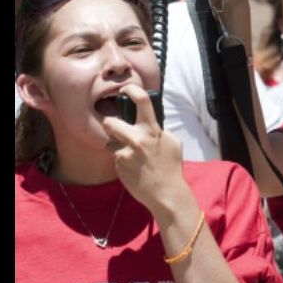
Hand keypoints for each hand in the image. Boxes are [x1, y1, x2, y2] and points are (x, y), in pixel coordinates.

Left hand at [102, 83, 188, 215]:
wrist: (165, 193)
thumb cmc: (171, 167)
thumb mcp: (172, 143)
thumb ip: (159, 130)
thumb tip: (150, 123)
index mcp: (151, 131)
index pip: (141, 101)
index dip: (131, 90)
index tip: (125, 89)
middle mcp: (136, 140)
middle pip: (109, 122)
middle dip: (110, 124)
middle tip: (116, 129)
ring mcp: (125, 154)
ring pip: (110, 143)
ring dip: (116, 146)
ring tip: (130, 155)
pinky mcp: (118, 167)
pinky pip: (114, 158)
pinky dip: (121, 160)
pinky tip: (133, 168)